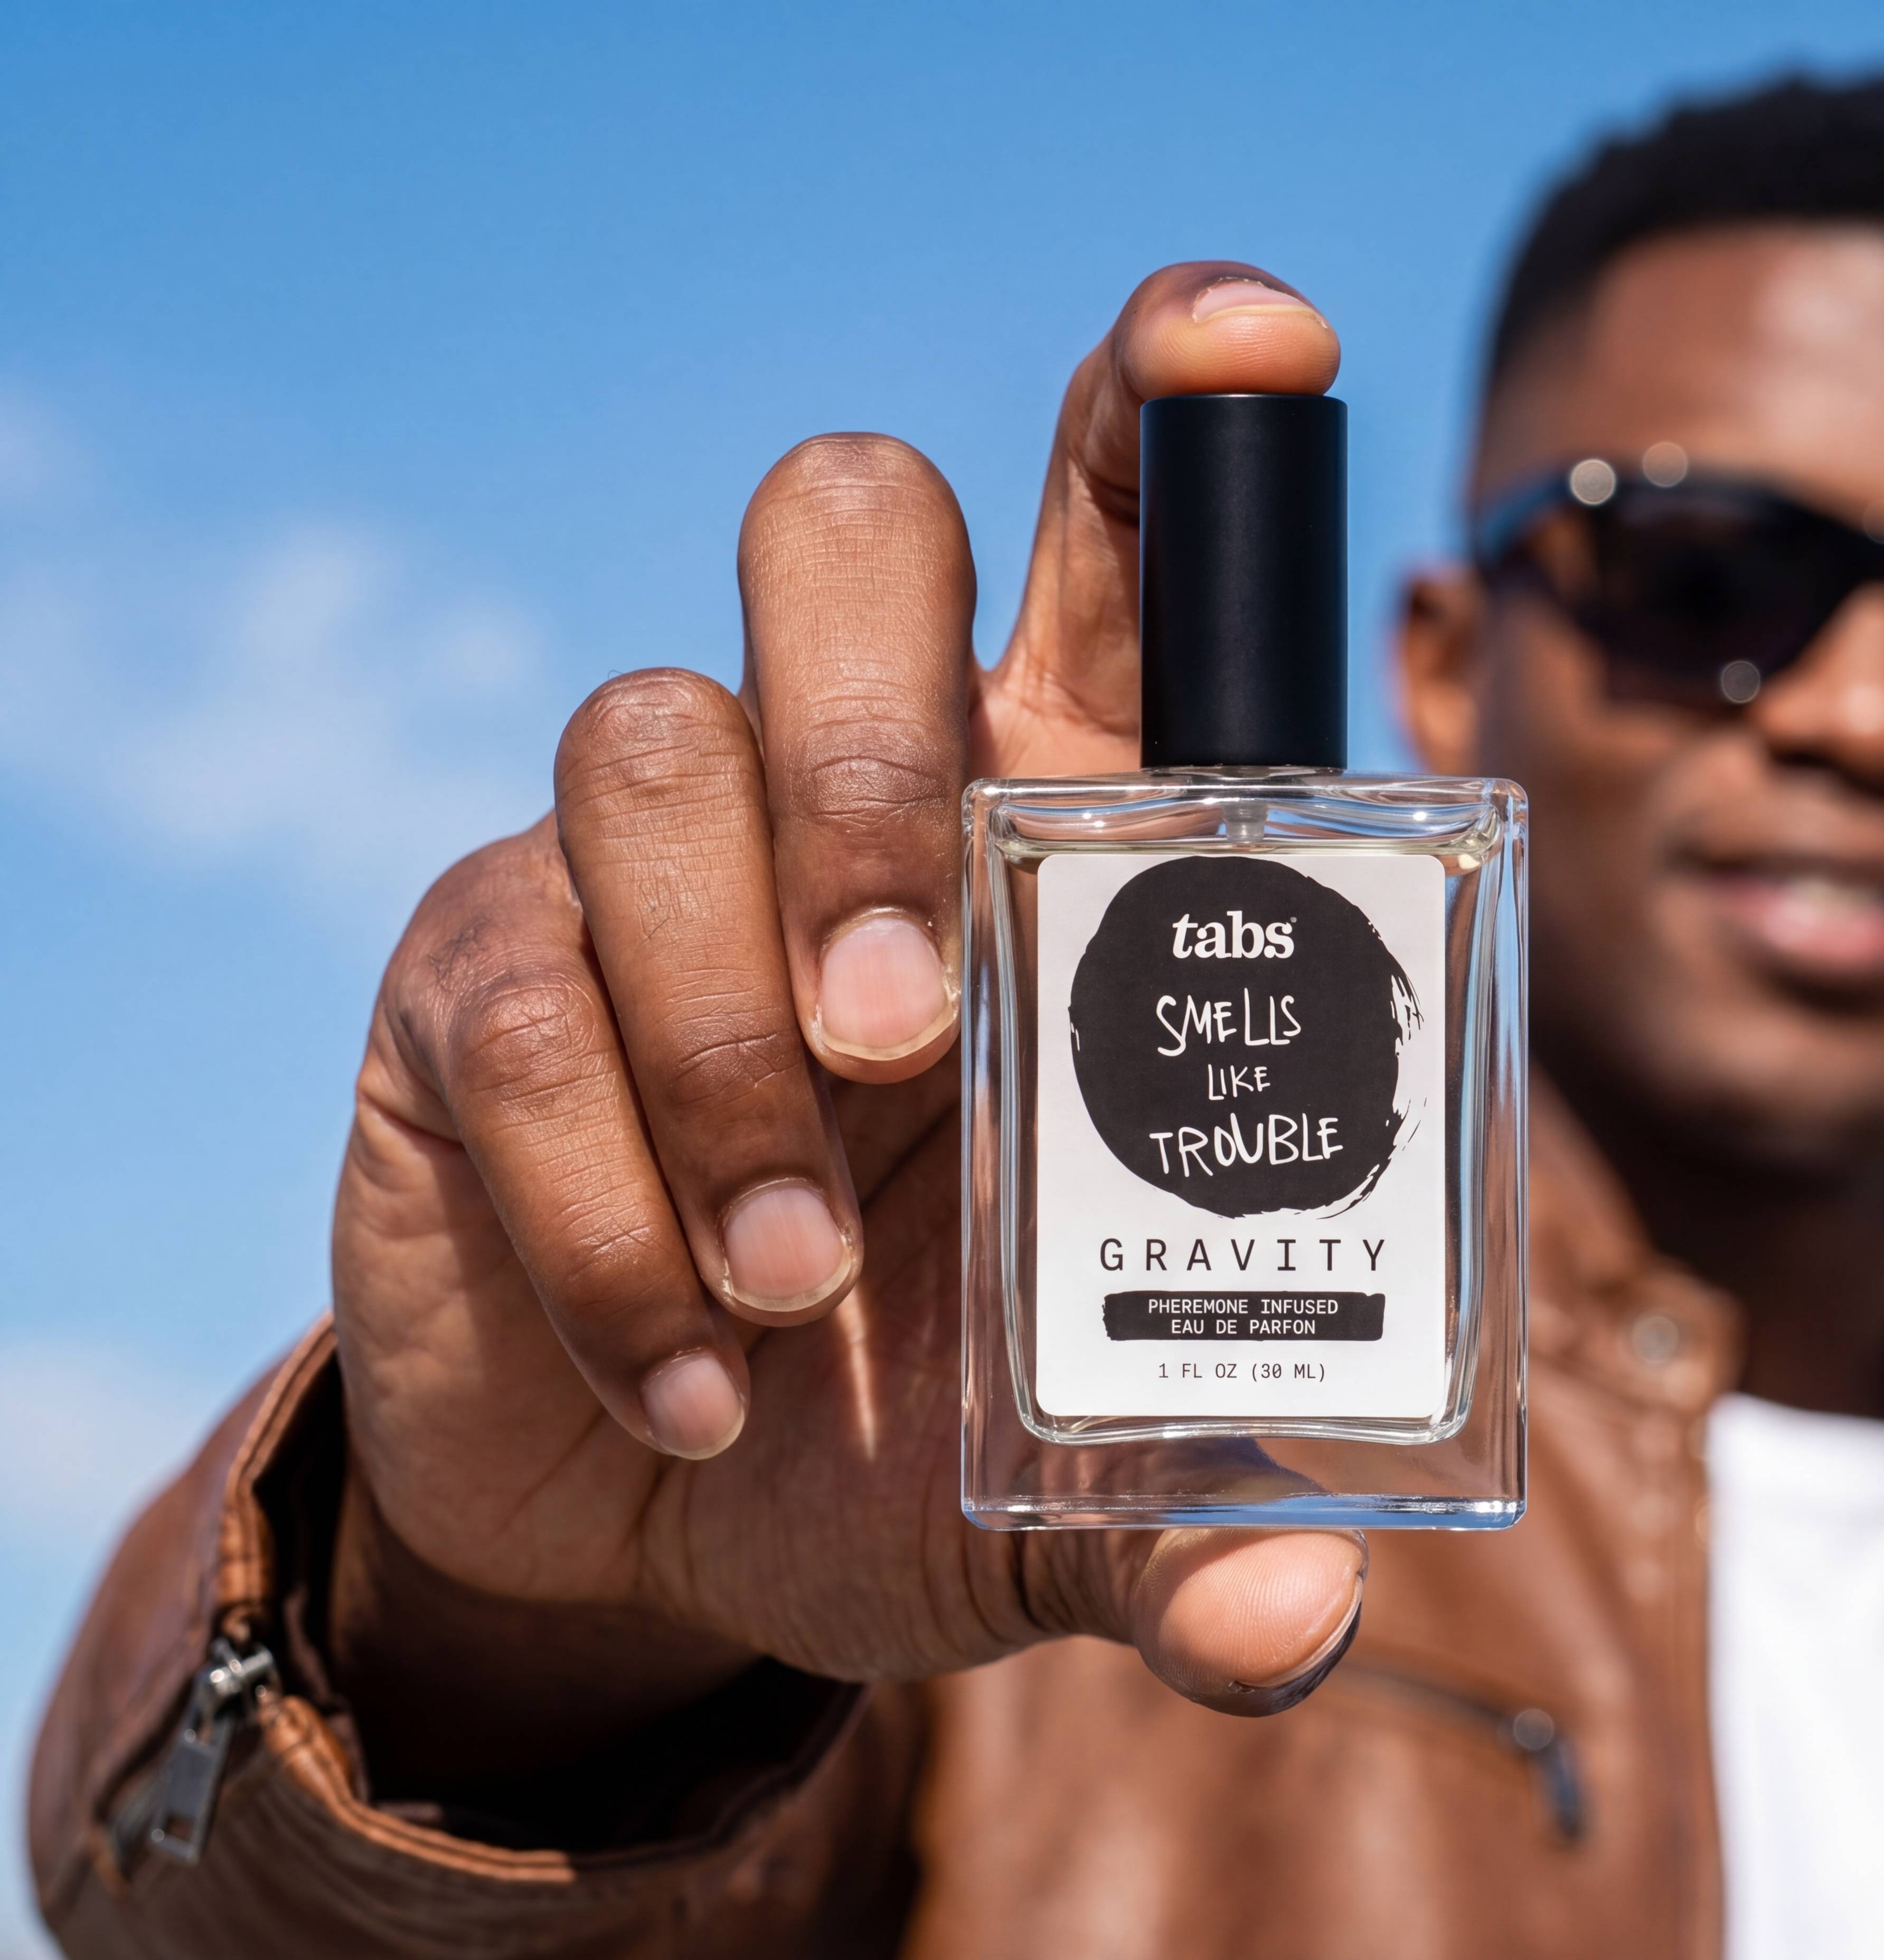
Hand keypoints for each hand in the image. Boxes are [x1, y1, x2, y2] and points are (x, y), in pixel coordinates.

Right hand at [326, 266, 1359, 1783]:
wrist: (664, 1502)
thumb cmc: (909, 1428)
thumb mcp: (1065, 1481)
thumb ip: (1189, 1529)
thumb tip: (1289, 1623)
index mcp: (1048, 827)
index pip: (1107, 530)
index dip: (1167, 407)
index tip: (1247, 345)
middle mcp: (845, 787)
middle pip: (841, 521)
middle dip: (873, 729)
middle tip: (910, 1022)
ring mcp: (642, 865)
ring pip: (649, 742)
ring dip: (727, 1039)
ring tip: (805, 1282)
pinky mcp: (482, 974)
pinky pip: (521, 1000)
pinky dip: (611, 1210)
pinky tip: (693, 1370)